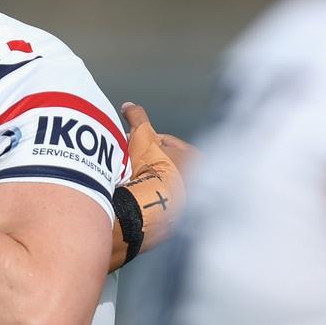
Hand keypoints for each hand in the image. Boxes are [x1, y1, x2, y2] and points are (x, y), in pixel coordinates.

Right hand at [120, 102, 188, 256]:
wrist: (155, 206)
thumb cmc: (155, 169)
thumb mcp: (143, 137)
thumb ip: (137, 118)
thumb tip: (128, 106)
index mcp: (196, 158)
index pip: (166, 142)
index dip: (145, 140)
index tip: (128, 144)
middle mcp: (199, 179)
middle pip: (165, 163)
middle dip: (146, 161)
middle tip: (126, 160)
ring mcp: (189, 200)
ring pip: (161, 183)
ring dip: (146, 180)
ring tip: (127, 178)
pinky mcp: (178, 218)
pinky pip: (157, 201)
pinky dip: (146, 196)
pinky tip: (134, 195)